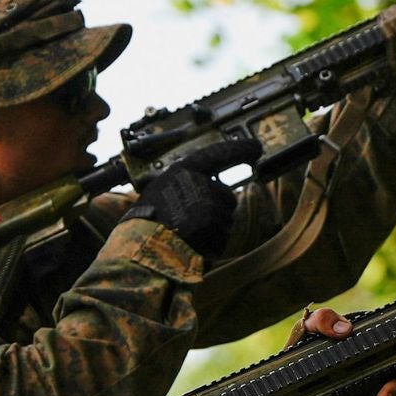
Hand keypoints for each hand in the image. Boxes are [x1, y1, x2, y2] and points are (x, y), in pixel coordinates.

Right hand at [122, 137, 261, 258]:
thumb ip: (184, 184)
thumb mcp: (159, 189)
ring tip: (188, 234)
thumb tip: (209, 187)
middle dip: (218, 210)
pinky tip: (192, 246)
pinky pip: (222, 240)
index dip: (240, 149)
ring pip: (226, 221)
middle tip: (194, 221)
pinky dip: (211, 247)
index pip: (219, 154)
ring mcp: (208, 208)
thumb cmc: (146, 221)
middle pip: (228, 197)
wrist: (140, 247)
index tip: (256, 148)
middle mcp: (199, 186)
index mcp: (183, 171)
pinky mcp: (214, 231)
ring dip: (214, 231)